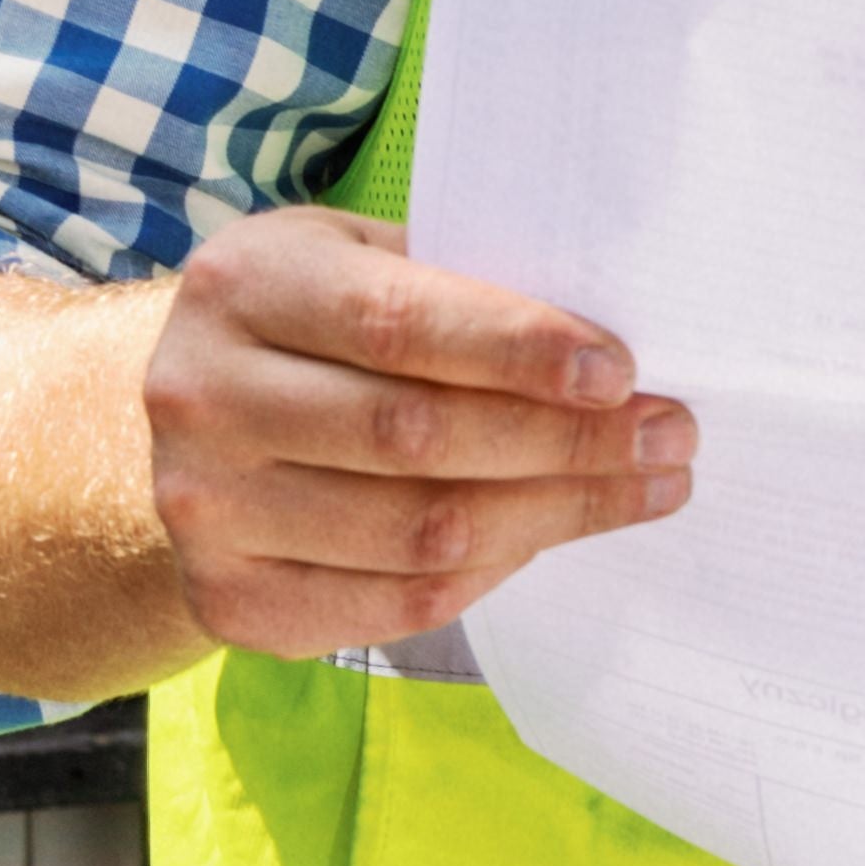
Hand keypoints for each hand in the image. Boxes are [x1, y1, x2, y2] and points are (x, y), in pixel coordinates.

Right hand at [143, 209, 692, 658]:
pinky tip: (552, 533)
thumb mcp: (363, 261)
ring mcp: (206, 508)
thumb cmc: (316, 323)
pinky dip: (496, 571)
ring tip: (645, 487)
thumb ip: (462, 289)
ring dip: (557, 514)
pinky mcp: (230, 598)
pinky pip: (397, 603)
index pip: (399, 323)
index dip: (521, 352)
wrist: (194, 418)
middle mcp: (205, 397)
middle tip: (669, 435)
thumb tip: (612, 355)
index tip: (622, 372)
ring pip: (421, 532)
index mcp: (244, 285)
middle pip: (417, 437)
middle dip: (567, 443)